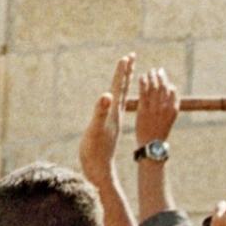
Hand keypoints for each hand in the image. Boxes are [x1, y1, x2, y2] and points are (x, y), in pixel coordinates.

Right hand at [79, 54, 134, 185]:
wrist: (98, 168)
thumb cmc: (95, 149)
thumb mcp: (96, 129)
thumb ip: (101, 112)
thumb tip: (107, 95)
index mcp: (113, 111)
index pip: (119, 87)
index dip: (122, 72)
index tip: (127, 56)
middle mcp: (115, 113)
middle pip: (122, 88)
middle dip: (126, 72)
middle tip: (130, 56)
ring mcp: (112, 118)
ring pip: (120, 96)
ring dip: (122, 83)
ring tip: (126, 72)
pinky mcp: (108, 125)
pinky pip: (115, 106)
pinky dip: (116, 97)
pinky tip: (115, 96)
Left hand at [135, 68, 179, 145]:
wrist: (151, 145)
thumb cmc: (159, 133)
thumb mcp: (169, 119)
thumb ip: (169, 107)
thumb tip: (169, 96)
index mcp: (174, 110)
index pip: (173, 91)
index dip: (168, 83)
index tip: (163, 77)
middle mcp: (166, 107)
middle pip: (164, 87)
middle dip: (161, 77)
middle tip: (157, 70)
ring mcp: (155, 109)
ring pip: (154, 88)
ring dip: (152, 77)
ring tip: (150, 71)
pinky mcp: (144, 110)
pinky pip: (144, 93)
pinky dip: (143, 83)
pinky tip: (141, 77)